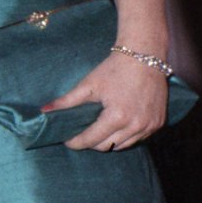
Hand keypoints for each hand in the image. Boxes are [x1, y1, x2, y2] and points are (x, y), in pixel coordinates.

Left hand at [44, 50, 168, 150]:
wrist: (144, 55)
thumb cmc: (114, 68)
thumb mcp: (88, 85)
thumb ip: (66, 101)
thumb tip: (43, 111)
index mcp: (117, 117)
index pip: (92, 140)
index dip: (76, 142)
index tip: (67, 140)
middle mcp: (136, 125)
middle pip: (107, 147)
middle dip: (92, 143)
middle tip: (81, 134)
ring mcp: (149, 126)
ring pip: (123, 146)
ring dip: (109, 141)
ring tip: (99, 130)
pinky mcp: (158, 123)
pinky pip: (138, 139)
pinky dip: (126, 137)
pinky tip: (117, 126)